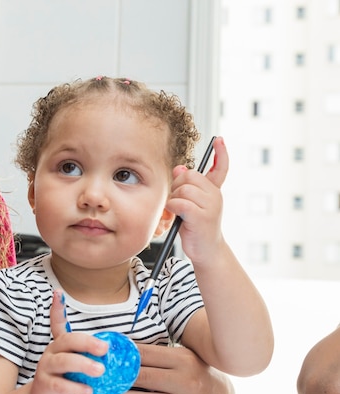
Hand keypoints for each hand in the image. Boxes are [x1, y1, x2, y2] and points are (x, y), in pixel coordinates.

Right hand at [27, 290, 108, 393]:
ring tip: (99, 371)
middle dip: (86, 342)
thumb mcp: (76, 367)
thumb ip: (91, 359)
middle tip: (103, 349)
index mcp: (60, 346)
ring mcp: (45, 368)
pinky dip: (75, 388)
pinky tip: (87, 391)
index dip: (57, 308)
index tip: (58, 293)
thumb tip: (117, 353)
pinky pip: (59, 385)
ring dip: (83, 364)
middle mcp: (51, 353)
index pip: (57, 323)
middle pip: (67, 341)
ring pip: (63, 361)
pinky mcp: (44, 386)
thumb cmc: (64, 381)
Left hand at [101, 344, 233, 393]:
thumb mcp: (184, 357)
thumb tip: (123, 349)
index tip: (104, 352)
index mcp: (184, 360)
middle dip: (116, 376)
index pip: (146, 354)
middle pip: (142, 378)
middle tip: (95, 374)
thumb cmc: (196, 372)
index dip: (123, 353)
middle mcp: (186, 381)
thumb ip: (159, 354)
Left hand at [166, 136, 228, 262]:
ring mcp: (211, 206)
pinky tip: (176, 215)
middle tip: (178, 201)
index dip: (221, 154)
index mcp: (214, 191)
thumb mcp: (191, 204)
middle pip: (189, 176)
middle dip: (177, 186)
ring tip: (178, 211)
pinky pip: (179, 202)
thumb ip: (187, 187)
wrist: (206, 251)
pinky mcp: (202, 217)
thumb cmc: (195, 227)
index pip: (220, 168)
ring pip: (183, 189)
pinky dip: (173, 208)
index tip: (220, 140)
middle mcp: (215, 196)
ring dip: (174, 199)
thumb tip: (179, 168)